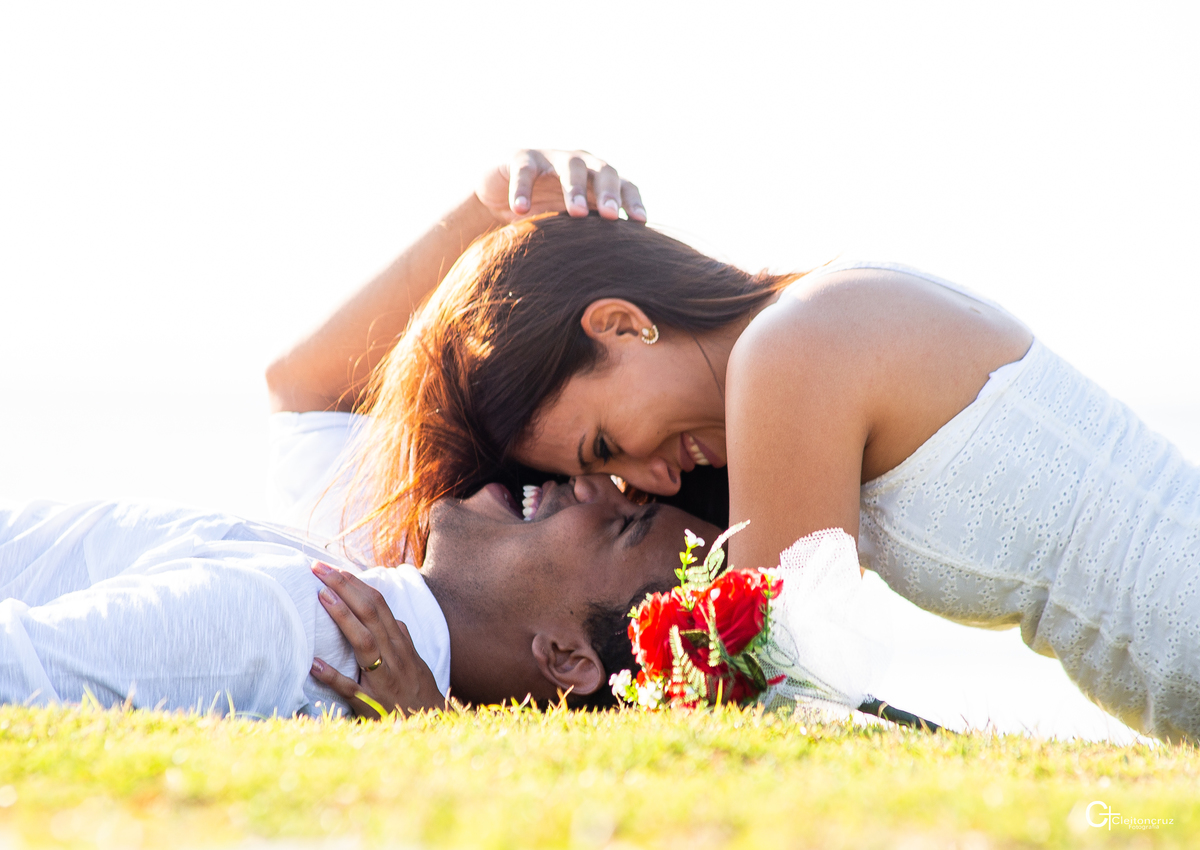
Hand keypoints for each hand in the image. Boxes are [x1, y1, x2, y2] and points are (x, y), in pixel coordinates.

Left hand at [309, 561, 444, 718]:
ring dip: (343, 618)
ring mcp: (384, 678)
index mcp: (400, 643)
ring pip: (365, 643)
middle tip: (318, 569)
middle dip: (344, 588)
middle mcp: (394, 655)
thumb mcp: (415, 661)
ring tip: (321, 597)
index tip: (333, 568)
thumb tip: (393, 619)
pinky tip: (314, 664)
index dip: (355, 584)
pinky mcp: (372, 704)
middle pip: (369, 614)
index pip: (377, 604)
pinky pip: (352, 688)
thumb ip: (402, 640)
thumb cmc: (418, 692)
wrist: (431, 724)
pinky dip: (333, 676)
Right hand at [476, 149, 646, 224]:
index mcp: (599, 180)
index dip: (632, 201)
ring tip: (576, 214)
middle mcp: (581, 163)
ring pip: (570, 167)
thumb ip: (592, 236)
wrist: (500, 192)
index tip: (640, 222)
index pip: (624, 186)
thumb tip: (618, 273)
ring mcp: (551, 157)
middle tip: (610, 217)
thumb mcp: (570, 223)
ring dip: (575, 190)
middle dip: (609, 193)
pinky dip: (522, 189)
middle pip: (603, 171)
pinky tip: (520, 210)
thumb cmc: (544, 210)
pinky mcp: (521, 158)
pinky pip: (524, 171)